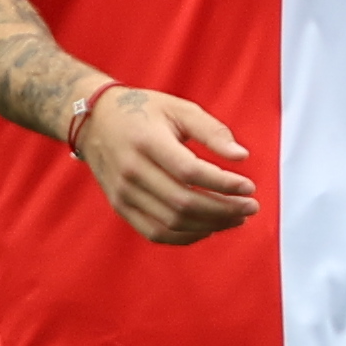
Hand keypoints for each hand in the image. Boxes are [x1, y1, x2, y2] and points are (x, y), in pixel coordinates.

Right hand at [76, 83, 264, 242]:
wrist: (95, 121)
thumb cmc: (143, 111)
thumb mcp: (179, 108)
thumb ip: (212, 131)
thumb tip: (242, 157)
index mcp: (146, 141)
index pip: (189, 172)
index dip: (223, 184)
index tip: (249, 187)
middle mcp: (131, 170)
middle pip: (183, 202)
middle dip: (223, 209)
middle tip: (251, 207)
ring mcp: (123, 193)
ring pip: (171, 222)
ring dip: (210, 225)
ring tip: (236, 218)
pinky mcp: (120, 206)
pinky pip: (155, 232)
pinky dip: (185, 236)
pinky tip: (209, 227)